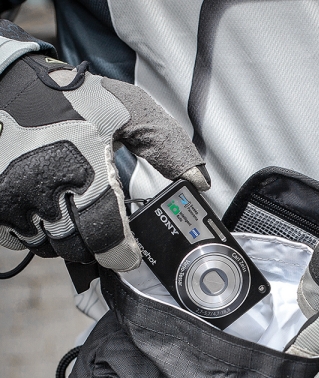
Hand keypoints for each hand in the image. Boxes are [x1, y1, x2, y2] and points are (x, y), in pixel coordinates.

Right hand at [0, 53, 208, 270]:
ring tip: (78, 214)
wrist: (5, 82)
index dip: (122, 255)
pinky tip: (50, 212)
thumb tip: (200, 183)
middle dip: (99, 246)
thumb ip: (167, 146)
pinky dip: (40, 234)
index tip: (130, 257)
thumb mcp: (129, 109)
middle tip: (108, 230)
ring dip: (70, 240)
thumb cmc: (71, 97)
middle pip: (79, 248)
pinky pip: (22, 239)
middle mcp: (43, 190)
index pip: (105, 236)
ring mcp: (12, 201)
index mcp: (82, 169)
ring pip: (51, 247)